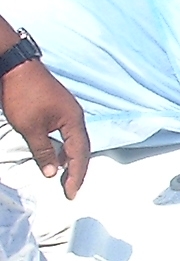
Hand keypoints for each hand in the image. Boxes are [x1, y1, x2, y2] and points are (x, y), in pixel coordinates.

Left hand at [1, 59, 89, 198]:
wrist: (15, 66)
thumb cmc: (23, 94)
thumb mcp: (30, 127)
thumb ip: (43, 151)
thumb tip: (50, 173)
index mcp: (74, 121)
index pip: (79, 155)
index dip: (76, 176)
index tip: (70, 194)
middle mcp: (76, 117)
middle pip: (82, 149)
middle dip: (77, 171)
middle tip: (70, 189)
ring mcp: (68, 111)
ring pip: (75, 142)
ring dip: (70, 160)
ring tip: (63, 177)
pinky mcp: (59, 108)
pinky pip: (67, 134)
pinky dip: (63, 148)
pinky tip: (55, 156)